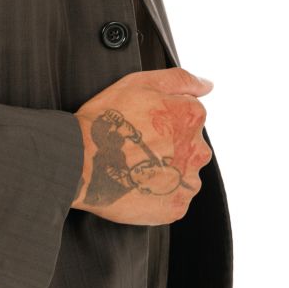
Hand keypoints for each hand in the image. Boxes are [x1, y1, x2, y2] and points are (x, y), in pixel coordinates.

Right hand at [71, 66, 214, 225]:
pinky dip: (158, 193)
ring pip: (182, 173)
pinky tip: (137, 183)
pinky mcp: (175, 207)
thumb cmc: (107, 118)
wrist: (80, 160)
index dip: (163, 117)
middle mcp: (198, 149)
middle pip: (188, 146)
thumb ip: (180, 80)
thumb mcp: (140, 82)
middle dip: (168, 145)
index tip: (143, 122)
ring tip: (135, 166)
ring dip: (165, 170)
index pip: (189, 115)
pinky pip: (172, 198)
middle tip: (137, 145)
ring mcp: (187, 181)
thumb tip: (208, 85)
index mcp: (191, 116)